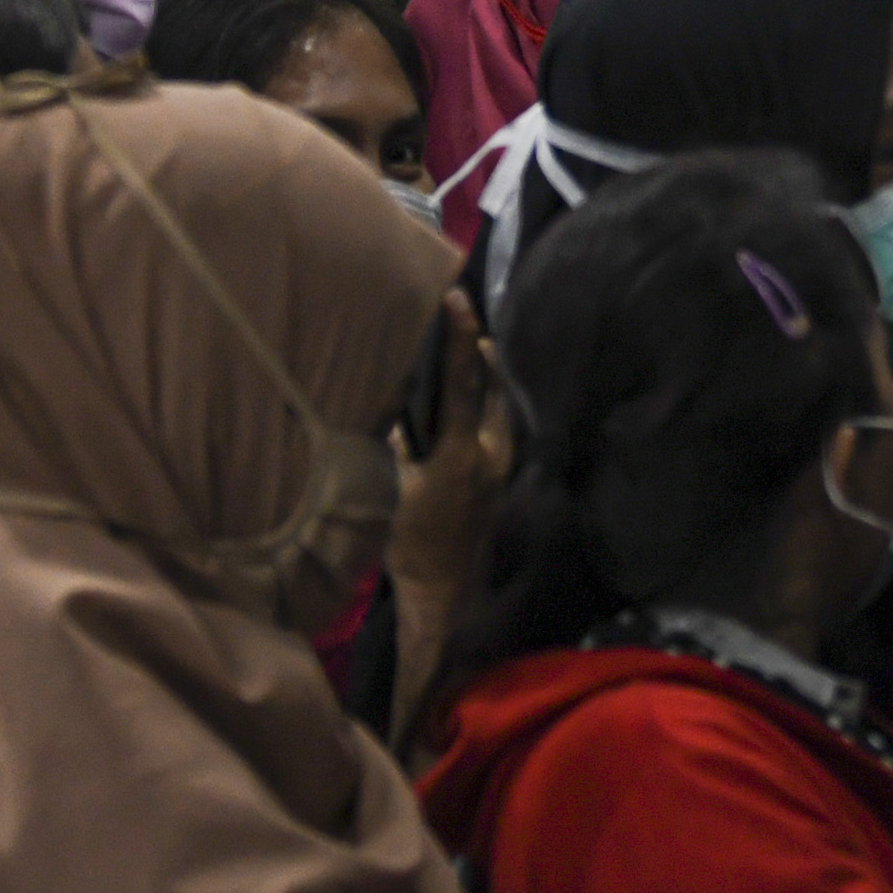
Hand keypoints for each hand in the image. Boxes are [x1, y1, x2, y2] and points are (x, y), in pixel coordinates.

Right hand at [388, 291, 509, 596]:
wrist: (446, 593)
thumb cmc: (410, 543)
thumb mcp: (390, 489)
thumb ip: (396, 443)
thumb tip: (396, 405)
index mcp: (462, 453)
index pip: (462, 382)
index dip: (459, 336)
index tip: (457, 298)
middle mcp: (492, 453)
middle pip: (493, 386)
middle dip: (480, 350)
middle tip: (464, 316)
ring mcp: (503, 466)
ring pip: (499, 405)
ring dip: (486, 376)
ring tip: (470, 347)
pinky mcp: (503, 478)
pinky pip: (498, 425)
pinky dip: (486, 402)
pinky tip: (471, 397)